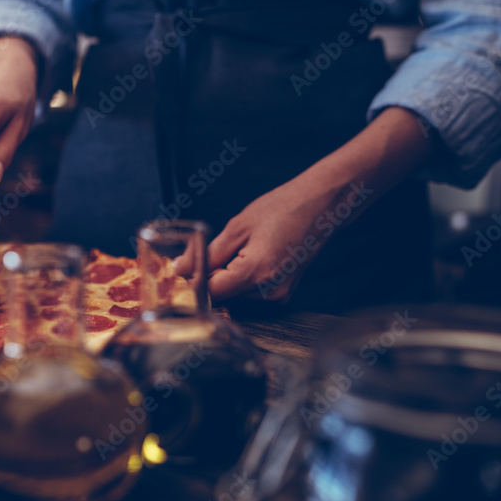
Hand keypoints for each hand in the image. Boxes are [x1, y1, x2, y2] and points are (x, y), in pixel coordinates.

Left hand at [202, 106, 434, 302]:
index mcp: (256, 273)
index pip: (211, 292)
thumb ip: (206, 254)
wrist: (320, 205)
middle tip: (218, 248)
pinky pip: (251, 292)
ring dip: (228, 276)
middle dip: (212, 276)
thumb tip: (180, 270)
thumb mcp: (237, 228)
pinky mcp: (283, 293)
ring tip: (242, 248)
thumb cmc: (282, 209)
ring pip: (236, 295)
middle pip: (224, 295)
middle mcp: (270, 291)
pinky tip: (252, 256)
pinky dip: (243, 277)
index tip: (188, 265)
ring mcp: (279, 294)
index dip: (196, 279)